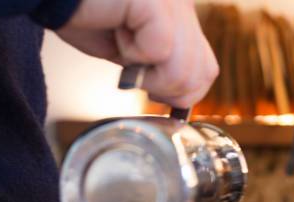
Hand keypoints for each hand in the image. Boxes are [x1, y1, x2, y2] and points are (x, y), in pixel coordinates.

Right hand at [56, 0, 218, 107]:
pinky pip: (161, 50)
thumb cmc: (85, 17)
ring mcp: (174, 3)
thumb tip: (179, 100)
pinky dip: (133, 53)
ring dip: (147, 73)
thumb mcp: (135, 55)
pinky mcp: (156, 2)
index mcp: (184, 17)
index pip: (208, 71)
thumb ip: (164, 70)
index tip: (148, 85)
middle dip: (164, 87)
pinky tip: (117, 29)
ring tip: (124, 47)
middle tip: (133, 69)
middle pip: (202, 75)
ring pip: (185, 69)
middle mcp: (184, 6)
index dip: (181, 91)